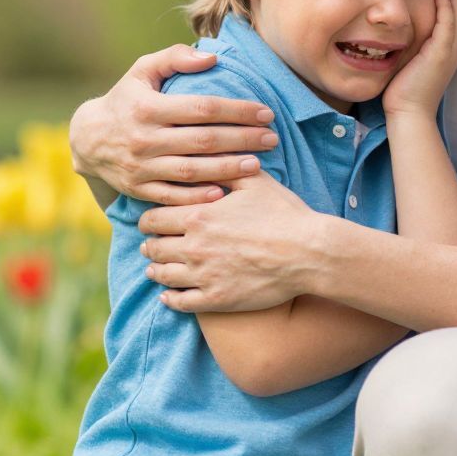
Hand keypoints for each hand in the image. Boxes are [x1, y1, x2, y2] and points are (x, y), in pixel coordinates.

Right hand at [68, 45, 280, 205]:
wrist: (87, 139)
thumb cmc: (126, 99)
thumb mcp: (142, 70)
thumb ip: (175, 58)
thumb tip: (212, 57)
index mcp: (148, 107)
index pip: (202, 108)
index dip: (237, 110)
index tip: (266, 112)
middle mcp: (144, 138)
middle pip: (203, 140)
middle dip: (242, 139)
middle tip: (272, 139)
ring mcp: (141, 167)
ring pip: (192, 171)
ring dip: (227, 168)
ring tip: (257, 164)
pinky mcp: (139, 189)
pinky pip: (173, 196)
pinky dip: (198, 196)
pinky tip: (224, 192)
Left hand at [138, 171, 323, 311]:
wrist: (308, 252)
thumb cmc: (284, 213)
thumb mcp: (254, 181)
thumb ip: (226, 167)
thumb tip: (210, 153)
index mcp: (199, 216)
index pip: (154, 219)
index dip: (148, 219)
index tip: (150, 220)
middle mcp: (194, 247)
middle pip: (154, 248)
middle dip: (150, 244)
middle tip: (149, 243)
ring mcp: (204, 276)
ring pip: (163, 276)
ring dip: (156, 270)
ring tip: (155, 267)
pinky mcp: (217, 300)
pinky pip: (181, 303)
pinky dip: (170, 299)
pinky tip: (168, 295)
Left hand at [382, 0, 456, 119]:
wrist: (409, 114)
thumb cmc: (404, 93)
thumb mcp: (410, 63)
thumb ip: (411, 46)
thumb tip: (399, 33)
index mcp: (446, 51)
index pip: (455, 18)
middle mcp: (452, 50)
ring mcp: (449, 52)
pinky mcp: (441, 55)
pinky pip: (447, 26)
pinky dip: (447, 8)